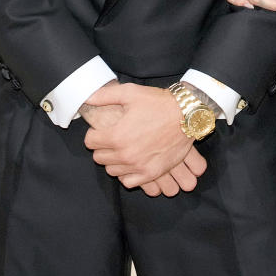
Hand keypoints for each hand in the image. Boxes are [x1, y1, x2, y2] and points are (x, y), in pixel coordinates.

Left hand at [83, 81, 199, 191]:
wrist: (187, 115)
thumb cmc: (159, 103)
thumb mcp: (131, 93)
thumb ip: (105, 96)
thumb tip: (88, 97)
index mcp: (116, 135)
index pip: (90, 142)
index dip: (94, 133)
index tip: (102, 129)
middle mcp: (125, 154)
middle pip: (99, 157)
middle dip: (102, 147)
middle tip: (113, 137)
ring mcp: (138, 166)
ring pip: (112, 170)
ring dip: (114, 160)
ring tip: (124, 148)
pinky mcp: (151, 173)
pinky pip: (128, 182)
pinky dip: (127, 174)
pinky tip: (133, 161)